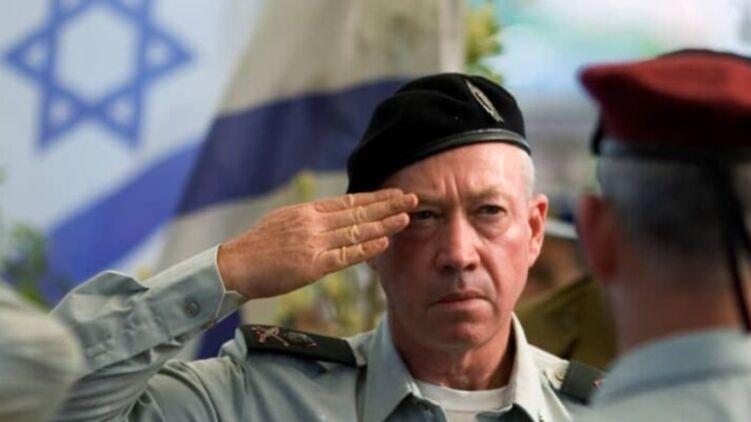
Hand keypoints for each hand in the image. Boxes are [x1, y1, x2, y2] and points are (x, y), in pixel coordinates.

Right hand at [217, 188, 416, 298]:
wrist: (235, 266)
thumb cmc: (257, 247)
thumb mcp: (282, 221)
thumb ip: (308, 218)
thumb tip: (329, 215)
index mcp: (306, 211)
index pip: (347, 201)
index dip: (373, 197)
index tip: (394, 193)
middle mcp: (313, 223)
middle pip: (357, 212)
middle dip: (387, 204)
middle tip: (412, 197)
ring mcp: (314, 243)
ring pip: (356, 231)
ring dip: (384, 223)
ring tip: (406, 216)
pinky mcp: (312, 265)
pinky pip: (346, 256)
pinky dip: (367, 249)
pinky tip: (384, 242)